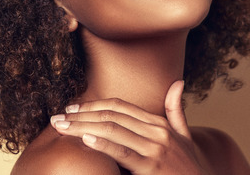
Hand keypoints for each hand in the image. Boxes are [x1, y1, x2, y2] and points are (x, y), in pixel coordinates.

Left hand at [50, 80, 210, 174]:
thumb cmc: (192, 167)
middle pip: (112, 115)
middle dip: (81, 115)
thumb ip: (176, 111)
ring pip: (113, 130)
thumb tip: (177, 82)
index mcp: (159, 124)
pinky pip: (124, 152)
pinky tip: (86, 140)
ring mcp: (156, 150)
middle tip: (57, 117)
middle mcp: (157, 132)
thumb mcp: (185, 138)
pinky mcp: (153, 168)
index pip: (120, 107)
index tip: (72, 108)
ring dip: (82, 127)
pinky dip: (103, 144)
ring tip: (61, 128)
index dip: (93, 105)